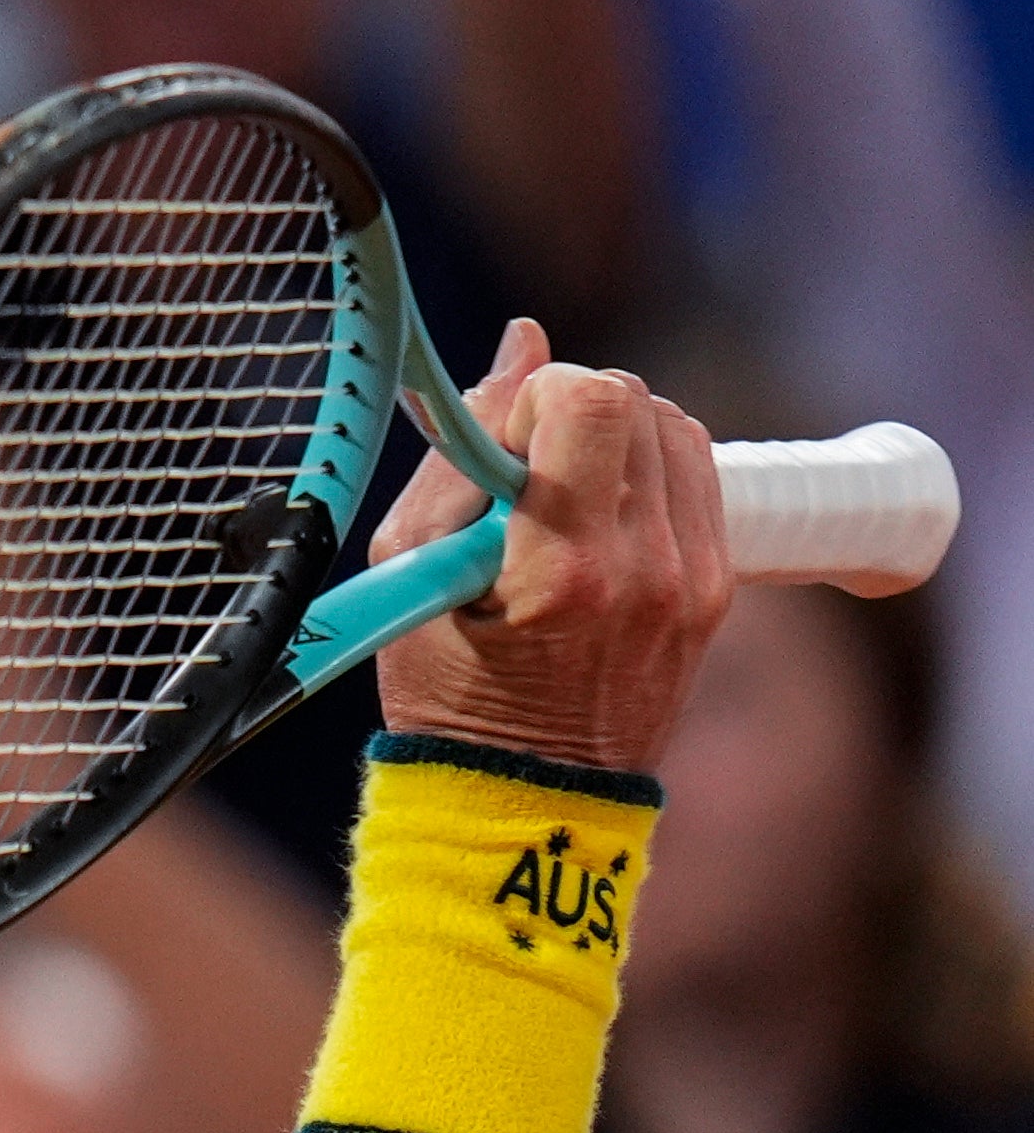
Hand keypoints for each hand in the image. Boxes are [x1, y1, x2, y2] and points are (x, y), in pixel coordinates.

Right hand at [365, 317, 733, 775]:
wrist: (526, 794)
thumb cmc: (445, 687)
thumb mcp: (413, 569)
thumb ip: (463, 450)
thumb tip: (523, 338)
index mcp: (559, 565)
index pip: (591, 400)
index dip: (538, 393)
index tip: (500, 437)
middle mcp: (644, 567)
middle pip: (637, 403)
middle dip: (574, 410)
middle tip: (524, 468)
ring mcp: (693, 578)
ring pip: (676, 429)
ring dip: (617, 437)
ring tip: (563, 496)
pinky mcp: (719, 588)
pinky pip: (699, 478)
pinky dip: (650, 473)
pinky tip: (602, 518)